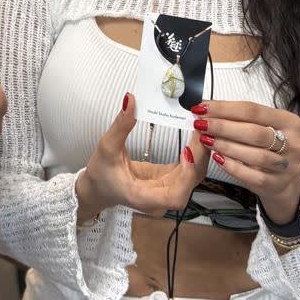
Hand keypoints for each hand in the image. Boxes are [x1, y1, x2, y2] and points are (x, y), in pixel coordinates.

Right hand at [75, 94, 208, 221]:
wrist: (98, 187)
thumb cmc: (101, 173)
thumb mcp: (107, 147)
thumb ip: (121, 125)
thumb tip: (131, 100)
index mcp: (143, 197)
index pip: (175, 196)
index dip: (186, 175)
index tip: (187, 151)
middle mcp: (160, 199)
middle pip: (190, 183)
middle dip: (199, 156)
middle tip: (200, 128)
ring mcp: (167, 191)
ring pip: (193, 176)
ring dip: (200, 153)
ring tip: (201, 128)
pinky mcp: (169, 181)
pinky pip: (188, 170)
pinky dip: (193, 153)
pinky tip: (195, 136)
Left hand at [192, 99, 299, 223]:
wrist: (283, 180)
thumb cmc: (267, 147)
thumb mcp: (262, 127)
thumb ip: (240, 118)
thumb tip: (206, 107)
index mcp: (290, 121)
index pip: (253, 110)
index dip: (225, 108)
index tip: (202, 107)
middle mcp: (295, 143)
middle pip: (255, 132)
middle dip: (223, 127)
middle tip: (201, 123)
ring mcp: (289, 166)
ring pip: (255, 155)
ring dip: (226, 146)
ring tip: (206, 140)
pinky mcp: (278, 184)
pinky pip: (252, 175)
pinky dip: (232, 166)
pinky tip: (217, 158)